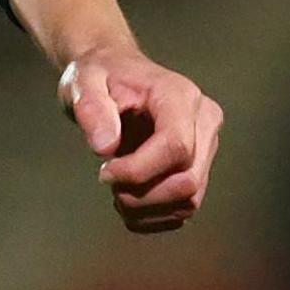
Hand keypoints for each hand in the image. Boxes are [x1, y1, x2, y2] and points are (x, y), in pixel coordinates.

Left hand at [59, 46, 221, 234]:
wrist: (113, 75)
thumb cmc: (101, 76)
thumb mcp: (83, 81)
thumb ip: (91, 109)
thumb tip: (106, 146)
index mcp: (180, 96)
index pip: (176, 147)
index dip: (138, 171)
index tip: (104, 172)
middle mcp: (204, 122)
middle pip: (186, 181)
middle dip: (141, 194)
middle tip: (108, 180)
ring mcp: (206, 147)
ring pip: (188, 201)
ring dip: (145, 208)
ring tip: (116, 189)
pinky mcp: (198, 168)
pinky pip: (184, 209)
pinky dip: (152, 215)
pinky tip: (129, 197)